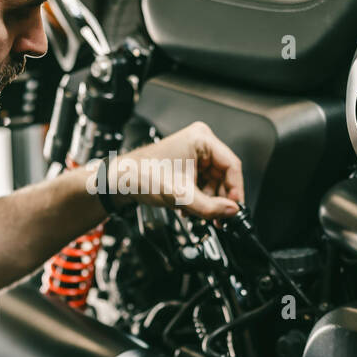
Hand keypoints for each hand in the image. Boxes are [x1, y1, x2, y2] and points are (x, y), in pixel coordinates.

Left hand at [110, 121, 243, 220]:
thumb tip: (231, 212)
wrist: (120, 181)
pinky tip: (190, 207)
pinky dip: (200, 198)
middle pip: (224, 175)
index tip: (234, 208)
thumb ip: (209, 207)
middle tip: (218, 217)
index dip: (235, 190)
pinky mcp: (189, 165)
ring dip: (208, 201)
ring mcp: (195, 154)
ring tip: (198, 213)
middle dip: (220, 199)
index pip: (232, 165)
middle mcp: (200, 143)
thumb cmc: (140, 175)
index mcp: (201, 139)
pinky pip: (204, 184)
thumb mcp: (180, 195)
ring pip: (215, 183)